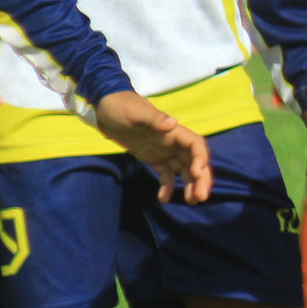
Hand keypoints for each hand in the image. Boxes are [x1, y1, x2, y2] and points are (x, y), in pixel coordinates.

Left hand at [93, 92, 211, 202]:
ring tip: (192, 201)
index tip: (198, 173)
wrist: (105, 109)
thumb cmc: (121, 106)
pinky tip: (163, 199)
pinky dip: (168, 187)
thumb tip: (172, 123)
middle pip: (194, 162)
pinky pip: (166, 175)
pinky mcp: (153, 159)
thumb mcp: (135, 111)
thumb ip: (153, 118)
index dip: (201, 158)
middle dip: (201, 179)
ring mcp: (164, 151)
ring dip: (191, 185)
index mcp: (173, 131)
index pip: (195, 145)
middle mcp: (173, 142)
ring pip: (184, 171)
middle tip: (201, 197)